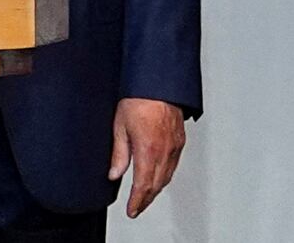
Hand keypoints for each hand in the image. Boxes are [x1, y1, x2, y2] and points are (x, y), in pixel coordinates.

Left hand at [108, 97, 185, 217]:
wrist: (158, 83)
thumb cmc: (139, 98)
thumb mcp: (120, 126)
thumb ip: (119, 154)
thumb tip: (114, 173)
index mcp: (148, 150)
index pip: (143, 185)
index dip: (137, 202)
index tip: (132, 210)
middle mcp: (165, 151)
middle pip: (156, 185)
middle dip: (146, 200)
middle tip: (137, 208)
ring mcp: (174, 146)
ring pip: (166, 177)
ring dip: (156, 189)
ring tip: (145, 196)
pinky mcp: (179, 140)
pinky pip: (173, 165)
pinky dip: (165, 176)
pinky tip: (158, 176)